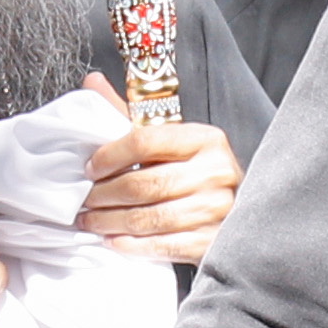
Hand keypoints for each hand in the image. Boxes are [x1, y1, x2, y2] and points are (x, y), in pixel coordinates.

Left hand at [72, 98, 238, 264]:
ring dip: (111, 222)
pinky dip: (132, 245)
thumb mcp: (171, 139)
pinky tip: (114, 240)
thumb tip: (92, 82)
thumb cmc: (196, 172)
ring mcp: (216, 208)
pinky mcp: (212, 241)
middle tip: (84, 201)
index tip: (90, 169)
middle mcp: (215, 171)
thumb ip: (130, 115)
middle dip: (105, 195)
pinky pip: (162, 245)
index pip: (145, 141)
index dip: (110, 156)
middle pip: (144, 184)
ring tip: (91, 222)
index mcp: (204, 139)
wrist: (243, 213)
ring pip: (149, 218)